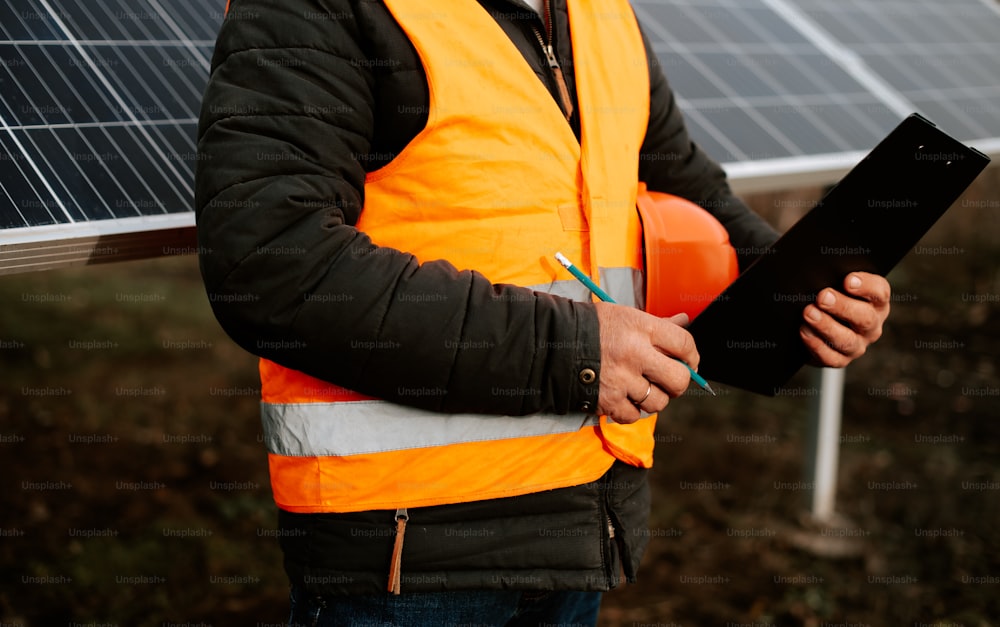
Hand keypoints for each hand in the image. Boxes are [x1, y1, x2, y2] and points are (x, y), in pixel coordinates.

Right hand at [594, 303, 698, 423]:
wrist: (554, 344)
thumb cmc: (593, 328)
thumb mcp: (626, 317)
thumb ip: (658, 324)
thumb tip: (684, 321)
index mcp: (642, 328)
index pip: (685, 344)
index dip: (692, 356)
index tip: (689, 362)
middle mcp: (635, 354)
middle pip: (678, 380)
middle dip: (678, 384)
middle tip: (669, 381)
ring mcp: (622, 380)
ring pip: (658, 402)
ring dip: (653, 398)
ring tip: (640, 388)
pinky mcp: (608, 401)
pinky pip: (634, 416)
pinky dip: (631, 411)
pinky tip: (623, 398)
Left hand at [800, 272, 890, 367]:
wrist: (816, 324)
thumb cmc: (829, 297)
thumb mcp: (835, 284)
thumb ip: (833, 276)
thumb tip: (820, 271)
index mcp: (876, 302)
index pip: (880, 292)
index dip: (866, 286)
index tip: (848, 280)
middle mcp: (871, 324)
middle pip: (865, 317)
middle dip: (842, 306)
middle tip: (822, 296)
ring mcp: (858, 344)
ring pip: (847, 340)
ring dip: (827, 326)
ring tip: (809, 313)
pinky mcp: (841, 359)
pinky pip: (831, 357)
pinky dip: (816, 344)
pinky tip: (804, 331)